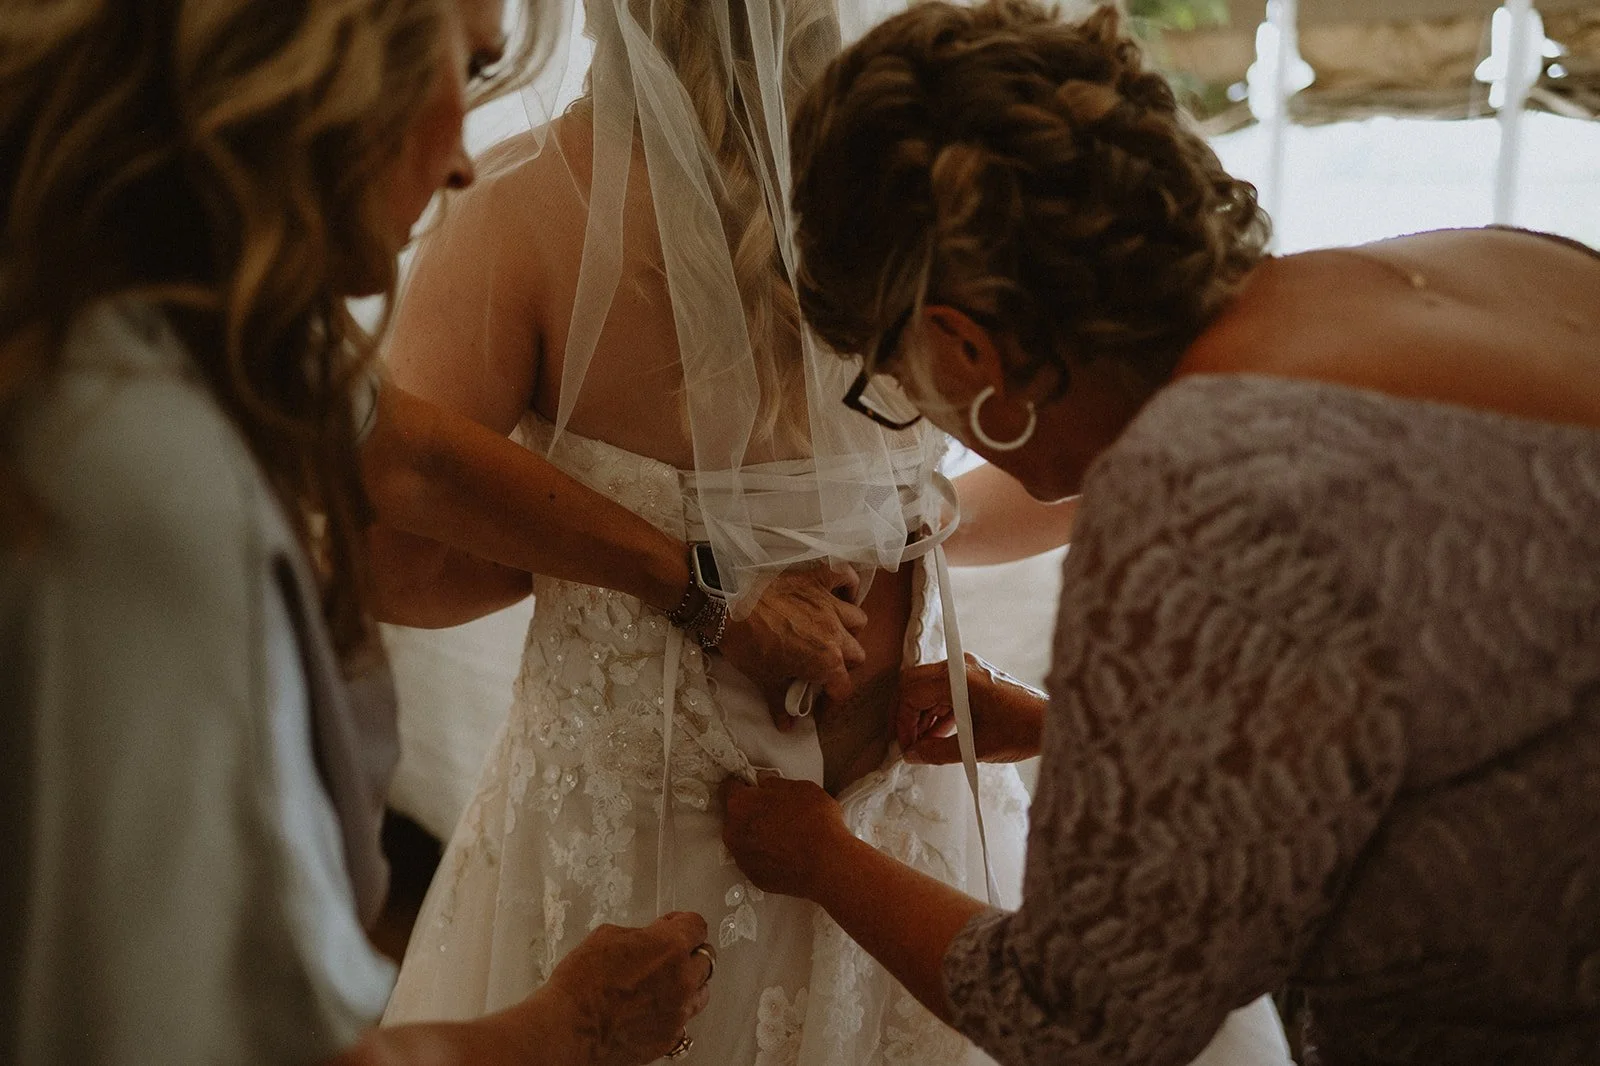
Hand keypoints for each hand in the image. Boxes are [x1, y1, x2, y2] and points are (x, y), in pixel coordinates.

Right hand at [541, 912, 714, 1065]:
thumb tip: (649, 939)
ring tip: (664, 985)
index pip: (697, 926)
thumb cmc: (581, 983)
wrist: (570, 1029)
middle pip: (706, 959)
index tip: (671, 926)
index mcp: (670, 947)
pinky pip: (683, 1021)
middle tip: (669, 955)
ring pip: (700, 992)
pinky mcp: (669, 1038)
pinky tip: (652, 1010)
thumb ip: (640, 935)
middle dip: (689, 953)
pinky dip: (672, 1013)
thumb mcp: (607, 937)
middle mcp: (682, 979)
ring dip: (688, 984)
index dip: (682, 923)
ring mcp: (679, 1011)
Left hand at [719, 565, 868, 729]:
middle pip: (856, 654)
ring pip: (857, 620)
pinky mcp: (817, 579)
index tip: (820, 702)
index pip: (842, 687)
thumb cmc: (746, 644)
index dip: (832, 699)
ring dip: (849, 630)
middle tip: (824, 668)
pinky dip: (848, 584)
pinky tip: (842, 593)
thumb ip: (780, 703)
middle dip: (844, 665)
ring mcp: (828, 603)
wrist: (725, 605)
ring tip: (834, 634)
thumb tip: (786, 726)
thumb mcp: (763, 678)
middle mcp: (835, 632)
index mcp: (826, 661)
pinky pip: (845, 576)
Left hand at [719, 776, 850, 900]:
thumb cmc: (814, 819)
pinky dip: (765, 856)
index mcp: (740, 804)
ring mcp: (741, 858)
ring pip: (743, 839)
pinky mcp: (753, 877)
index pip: (729, 787)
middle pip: (735, 816)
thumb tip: (763, 782)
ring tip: (781, 836)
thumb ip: (774, 783)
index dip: (742, 784)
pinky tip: (784, 854)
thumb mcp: (800, 788)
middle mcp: (733, 832)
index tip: (753, 786)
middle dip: (750, 812)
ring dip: (756, 835)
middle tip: (773, 812)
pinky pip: (755, 860)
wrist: (828, 864)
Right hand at [896, 655, 1044, 764]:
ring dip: (921, 715)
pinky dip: (936, 713)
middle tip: (908, 743)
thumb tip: (913, 754)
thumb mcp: (976, 748)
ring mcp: (968, 672)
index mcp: (958, 678)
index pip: (911, 692)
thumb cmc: (1022, 730)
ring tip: (923, 745)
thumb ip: (938, 751)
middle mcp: (960, 668)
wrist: (1053, 723)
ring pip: (927, 688)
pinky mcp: (975, 681)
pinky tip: (937, 736)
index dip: (902, 722)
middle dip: (906, 715)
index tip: (907, 746)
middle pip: (914, 684)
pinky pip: (944, 692)